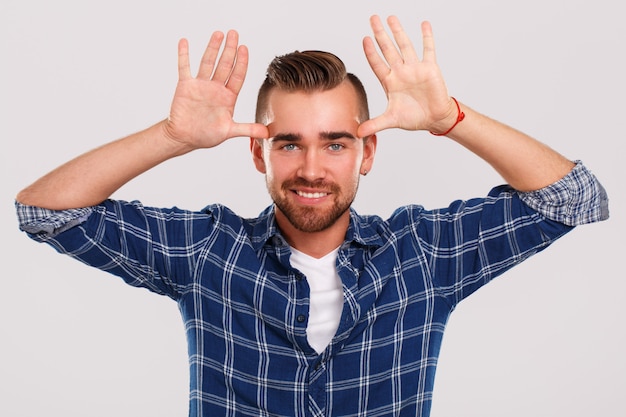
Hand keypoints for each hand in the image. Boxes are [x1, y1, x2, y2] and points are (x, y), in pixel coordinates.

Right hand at [164, 30, 268, 149]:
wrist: (185, 138)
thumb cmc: (206, 135)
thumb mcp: (229, 131)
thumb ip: (248, 129)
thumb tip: (267, 133)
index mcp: (228, 97)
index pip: (237, 76)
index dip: (241, 62)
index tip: (244, 48)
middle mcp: (216, 88)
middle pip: (225, 65)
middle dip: (230, 49)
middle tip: (234, 34)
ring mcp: (201, 85)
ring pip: (208, 62)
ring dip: (213, 48)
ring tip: (218, 34)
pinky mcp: (185, 86)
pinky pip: (184, 67)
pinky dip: (184, 54)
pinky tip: (184, 41)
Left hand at [358, 15, 456, 137]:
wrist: (434, 118)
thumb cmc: (414, 118)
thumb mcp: (391, 120)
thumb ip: (375, 124)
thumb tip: (358, 133)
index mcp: (390, 82)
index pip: (377, 63)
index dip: (371, 52)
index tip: (365, 39)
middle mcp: (400, 72)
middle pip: (388, 49)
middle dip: (380, 34)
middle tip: (373, 19)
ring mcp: (415, 68)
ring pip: (405, 45)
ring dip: (398, 31)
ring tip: (391, 17)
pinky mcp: (430, 68)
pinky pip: (428, 49)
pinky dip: (427, 36)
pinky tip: (424, 24)